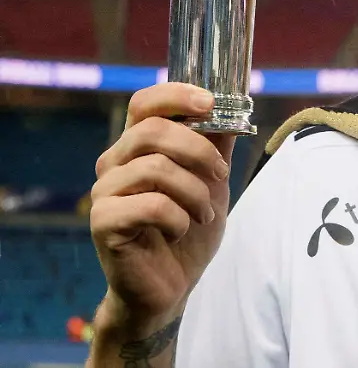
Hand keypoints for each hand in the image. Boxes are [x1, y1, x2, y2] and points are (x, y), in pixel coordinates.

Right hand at [90, 83, 234, 333]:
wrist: (170, 286)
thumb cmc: (188, 231)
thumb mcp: (211, 183)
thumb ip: (216, 146)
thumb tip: (232, 108)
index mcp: (137, 147)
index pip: (144, 103)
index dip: (176, 95)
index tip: (210, 102)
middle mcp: (114, 163)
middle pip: (153, 130)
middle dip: (199, 151)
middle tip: (220, 176)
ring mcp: (104, 192)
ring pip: (156, 168)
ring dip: (195, 193)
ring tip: (203, 214)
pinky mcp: (102, 222)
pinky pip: (150, 205)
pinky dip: (178, 218)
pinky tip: (180, 230)